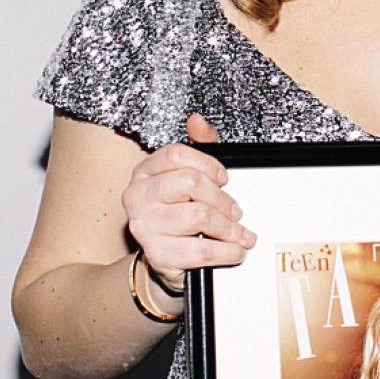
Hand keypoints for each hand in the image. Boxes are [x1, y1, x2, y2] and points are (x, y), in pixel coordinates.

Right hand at [122, 113, 256, 300]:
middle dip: (222, 198)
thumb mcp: (188, 176)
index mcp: (146, 171)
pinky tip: (234, 250)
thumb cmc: (178, 211)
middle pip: (190, 183)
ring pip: (199, 216)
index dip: (207, 164)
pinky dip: (226, 252)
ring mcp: (145, 225)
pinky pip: (201, 250)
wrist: (164, 256)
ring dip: (229, 228)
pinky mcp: (157, 253)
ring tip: (240, 234)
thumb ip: (200, 148)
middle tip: (236, 211)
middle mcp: (139, 196)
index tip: (224, 178)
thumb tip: (198, 122)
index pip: (176, 155)